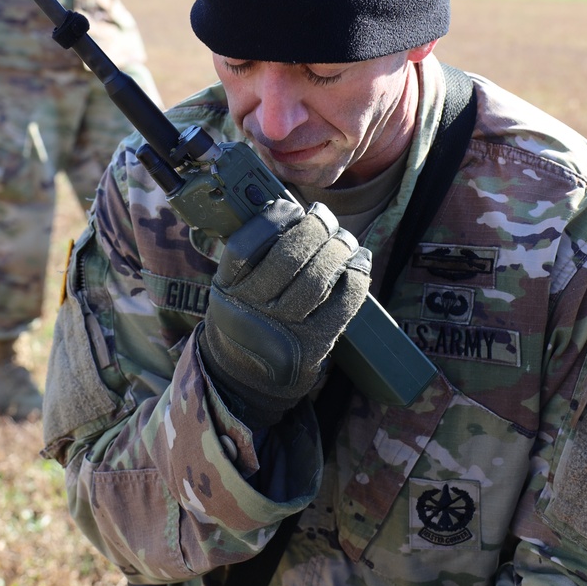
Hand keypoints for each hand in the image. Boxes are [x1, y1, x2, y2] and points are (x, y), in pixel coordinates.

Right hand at [197, 200, 371, 427]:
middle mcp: (251, 310)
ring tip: (344, 239)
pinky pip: (341, 306)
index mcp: (228, 289)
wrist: (244, 379)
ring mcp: (283, 331)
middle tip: (324, 217)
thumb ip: (253, 257)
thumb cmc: (244, 319)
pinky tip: (359, 263)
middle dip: (314, 229)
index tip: (291, 207)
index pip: (246, 246)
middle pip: (288, 259)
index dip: (273, 221)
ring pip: (317, 280)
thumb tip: (295, 211)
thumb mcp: (231, 289)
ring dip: (338, 250)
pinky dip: (355, 279)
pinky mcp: (313, 346)